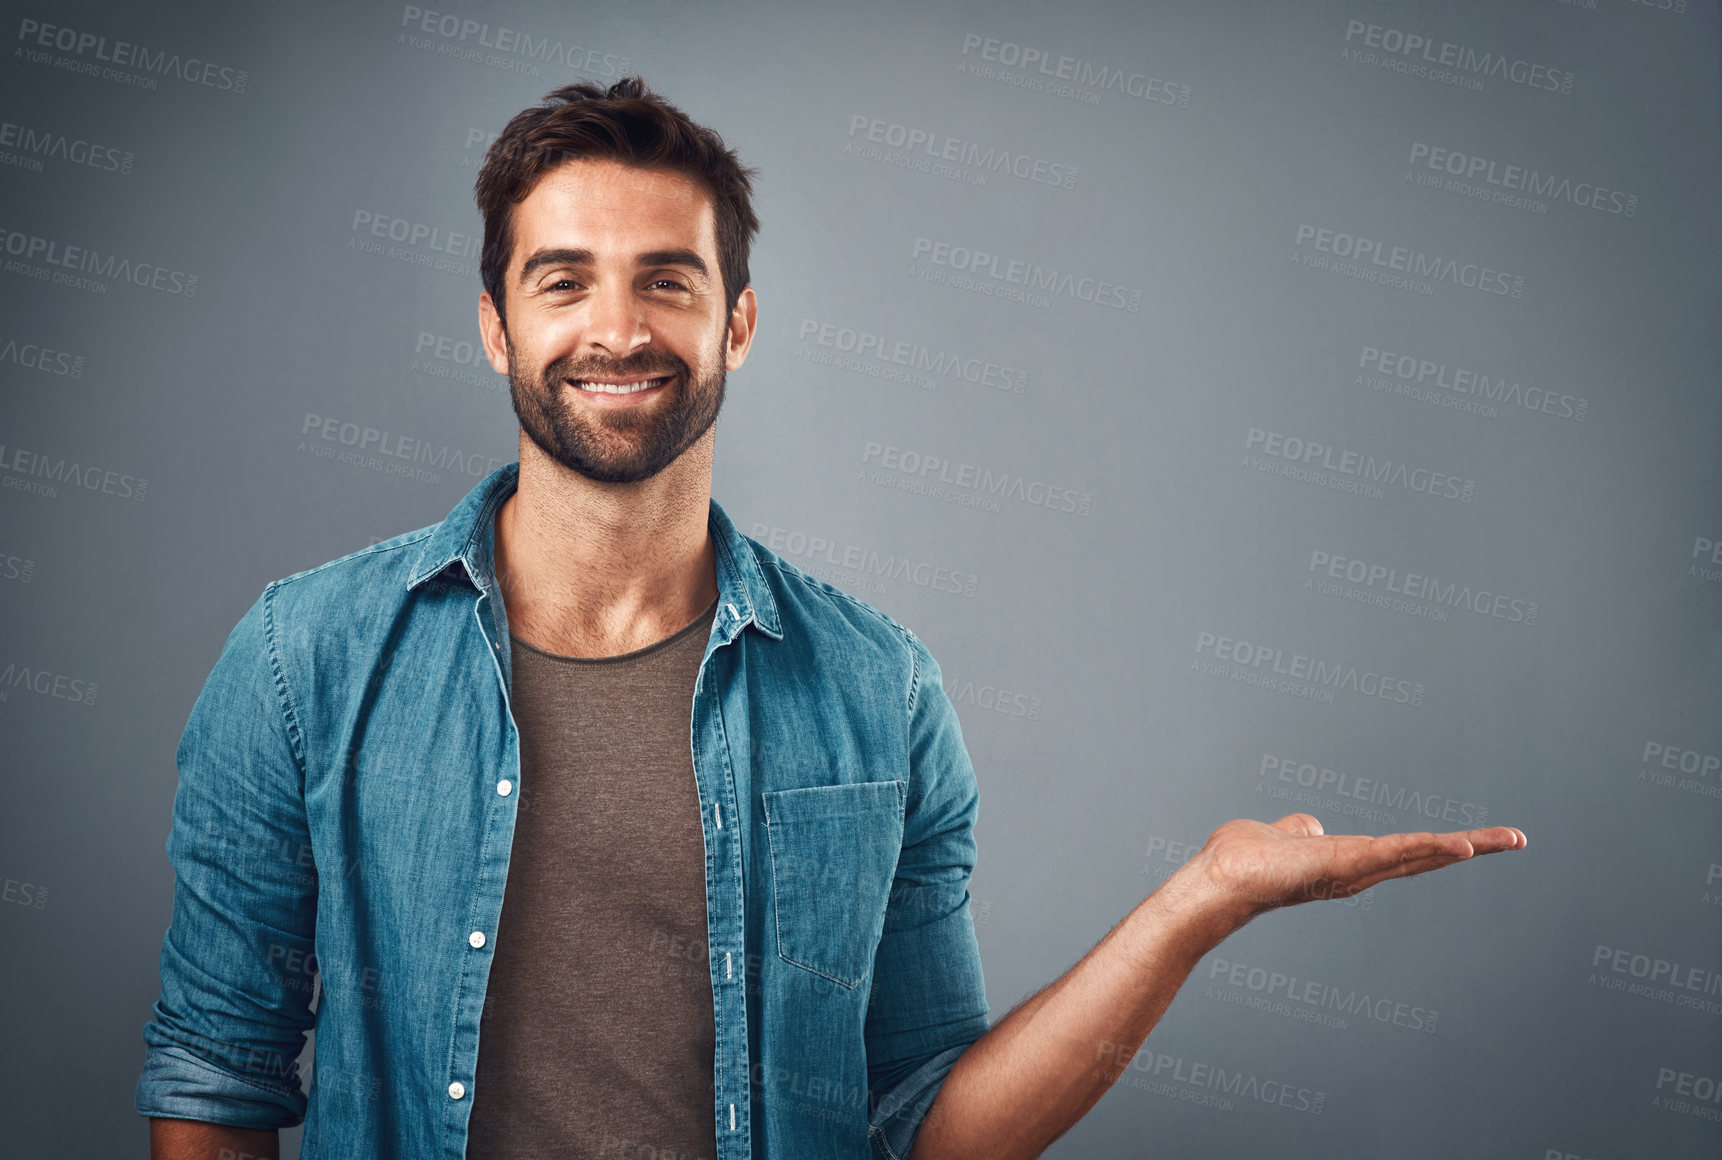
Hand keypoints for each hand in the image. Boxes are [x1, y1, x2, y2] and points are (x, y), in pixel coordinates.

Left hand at [1182, 813, 1525, 926]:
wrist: (1220, 877)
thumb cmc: (1242, 861)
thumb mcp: (1280, 836)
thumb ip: (1299, 830)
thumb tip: (1309, 825)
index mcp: (1349, 863)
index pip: (1405, 853)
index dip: (1440, 847)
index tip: (1479, 842)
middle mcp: (1359, 873)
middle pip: (1425, 857)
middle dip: (1473, 847)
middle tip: (1518, 838)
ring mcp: (1355, 871)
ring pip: (1419, 855)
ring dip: (1464, 846)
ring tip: (1507, 839)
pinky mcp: (1345, 864)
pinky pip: (1394, 853)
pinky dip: (1428, 850)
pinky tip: (1462, 846)